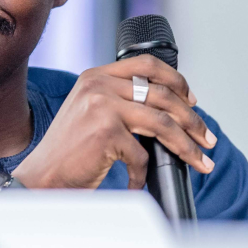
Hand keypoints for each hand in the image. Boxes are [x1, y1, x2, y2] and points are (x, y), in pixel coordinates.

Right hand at [13, 54, 215, 189]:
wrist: (41, 176)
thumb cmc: (68, 150)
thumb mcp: (90, 112)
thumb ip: (119, 100)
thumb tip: (168, 109)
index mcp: (95, 76)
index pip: (146, 64)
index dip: (176, 81)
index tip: (192, 101)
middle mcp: (98, 85)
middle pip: (162, 94)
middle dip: (192, 120)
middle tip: (206, 140)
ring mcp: (101, 106)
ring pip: (162, 122)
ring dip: (186, 145)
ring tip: (199, 161)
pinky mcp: (105, 131)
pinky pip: (142, 154)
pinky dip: (143, 173)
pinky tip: (137, 182)